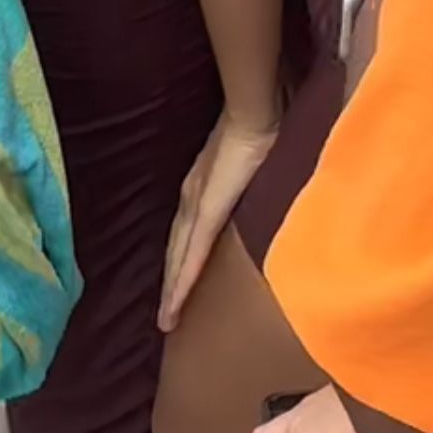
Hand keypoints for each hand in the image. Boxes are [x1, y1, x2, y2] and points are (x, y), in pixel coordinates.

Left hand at [159, 110, 278, 331]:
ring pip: (180, 257)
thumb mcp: (255, 161)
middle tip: (165, 317)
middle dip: (172, 282)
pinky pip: (192, 254)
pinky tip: (175, 304)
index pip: (188, 231)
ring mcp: (197, 205)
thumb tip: (266, 185)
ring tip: (167, 320)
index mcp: (202, 185)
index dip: (181, 259)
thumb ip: (255, 178)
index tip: (175, 284)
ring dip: (173, 289)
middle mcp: (193, 198)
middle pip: (178, 249)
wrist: (255, 112)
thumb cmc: (261, 128)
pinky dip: (182, 281)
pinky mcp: (207, 212)